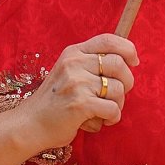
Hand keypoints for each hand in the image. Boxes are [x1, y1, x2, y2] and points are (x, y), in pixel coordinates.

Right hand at [19, 33, 135, 148]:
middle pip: (119, 64)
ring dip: (118, 105)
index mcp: (73, 53)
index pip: (108, 40)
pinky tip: (100, 122)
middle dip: (127, 82)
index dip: (127, 49)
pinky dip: (111, 118)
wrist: (30, 124)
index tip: (134, 61)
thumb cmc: (55, 101)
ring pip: (118, 89)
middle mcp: (74, 64)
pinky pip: (113, 109)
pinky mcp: (80, 104)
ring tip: (103, 113)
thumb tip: (125, 61)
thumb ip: (90, 64)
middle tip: (117, 95)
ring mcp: (77, 83)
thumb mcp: (68, 72)